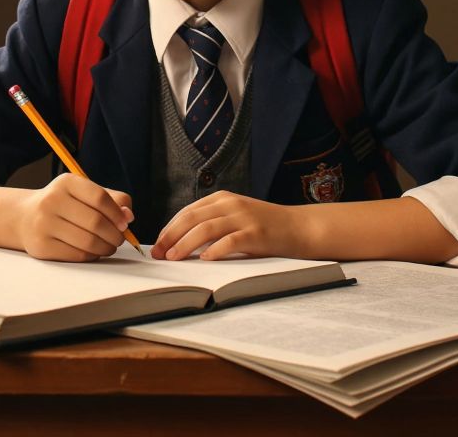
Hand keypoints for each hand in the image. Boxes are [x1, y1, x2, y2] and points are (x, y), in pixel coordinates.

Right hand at [16, 173, 133, 261]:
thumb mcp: (84, 193)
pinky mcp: (41, 246)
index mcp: (66, 183)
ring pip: (88, 241)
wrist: (25, 218)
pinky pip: (77, 255)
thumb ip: (112, 200)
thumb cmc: (64, 205)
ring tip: (109, 246)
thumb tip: (128, 216)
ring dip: (106, 248)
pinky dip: (92, 255)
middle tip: (119, 239)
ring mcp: (44, 224)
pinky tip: (93, 251)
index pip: (100, 197)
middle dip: (115, 234)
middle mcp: (52, 200)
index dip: (117, 213)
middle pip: (96, 222)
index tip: (125, 224)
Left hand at [153, 191, 306, 260]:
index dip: (169, 229)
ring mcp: (244, 217)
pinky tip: (204, 259)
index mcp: (222, 198)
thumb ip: (213, 223)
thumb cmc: (265, 227)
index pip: (187, 212)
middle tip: (159, 253)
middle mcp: (231, 204)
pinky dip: (215, 250)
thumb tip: (180, 242)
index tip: (157, 245)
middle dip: (171, 236)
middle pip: (191, 218)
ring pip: (206, 228)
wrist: (300, 227)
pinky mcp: (256, 233)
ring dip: (185, 244)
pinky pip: (230, 241)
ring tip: (173, 257)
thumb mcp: (236, 217)